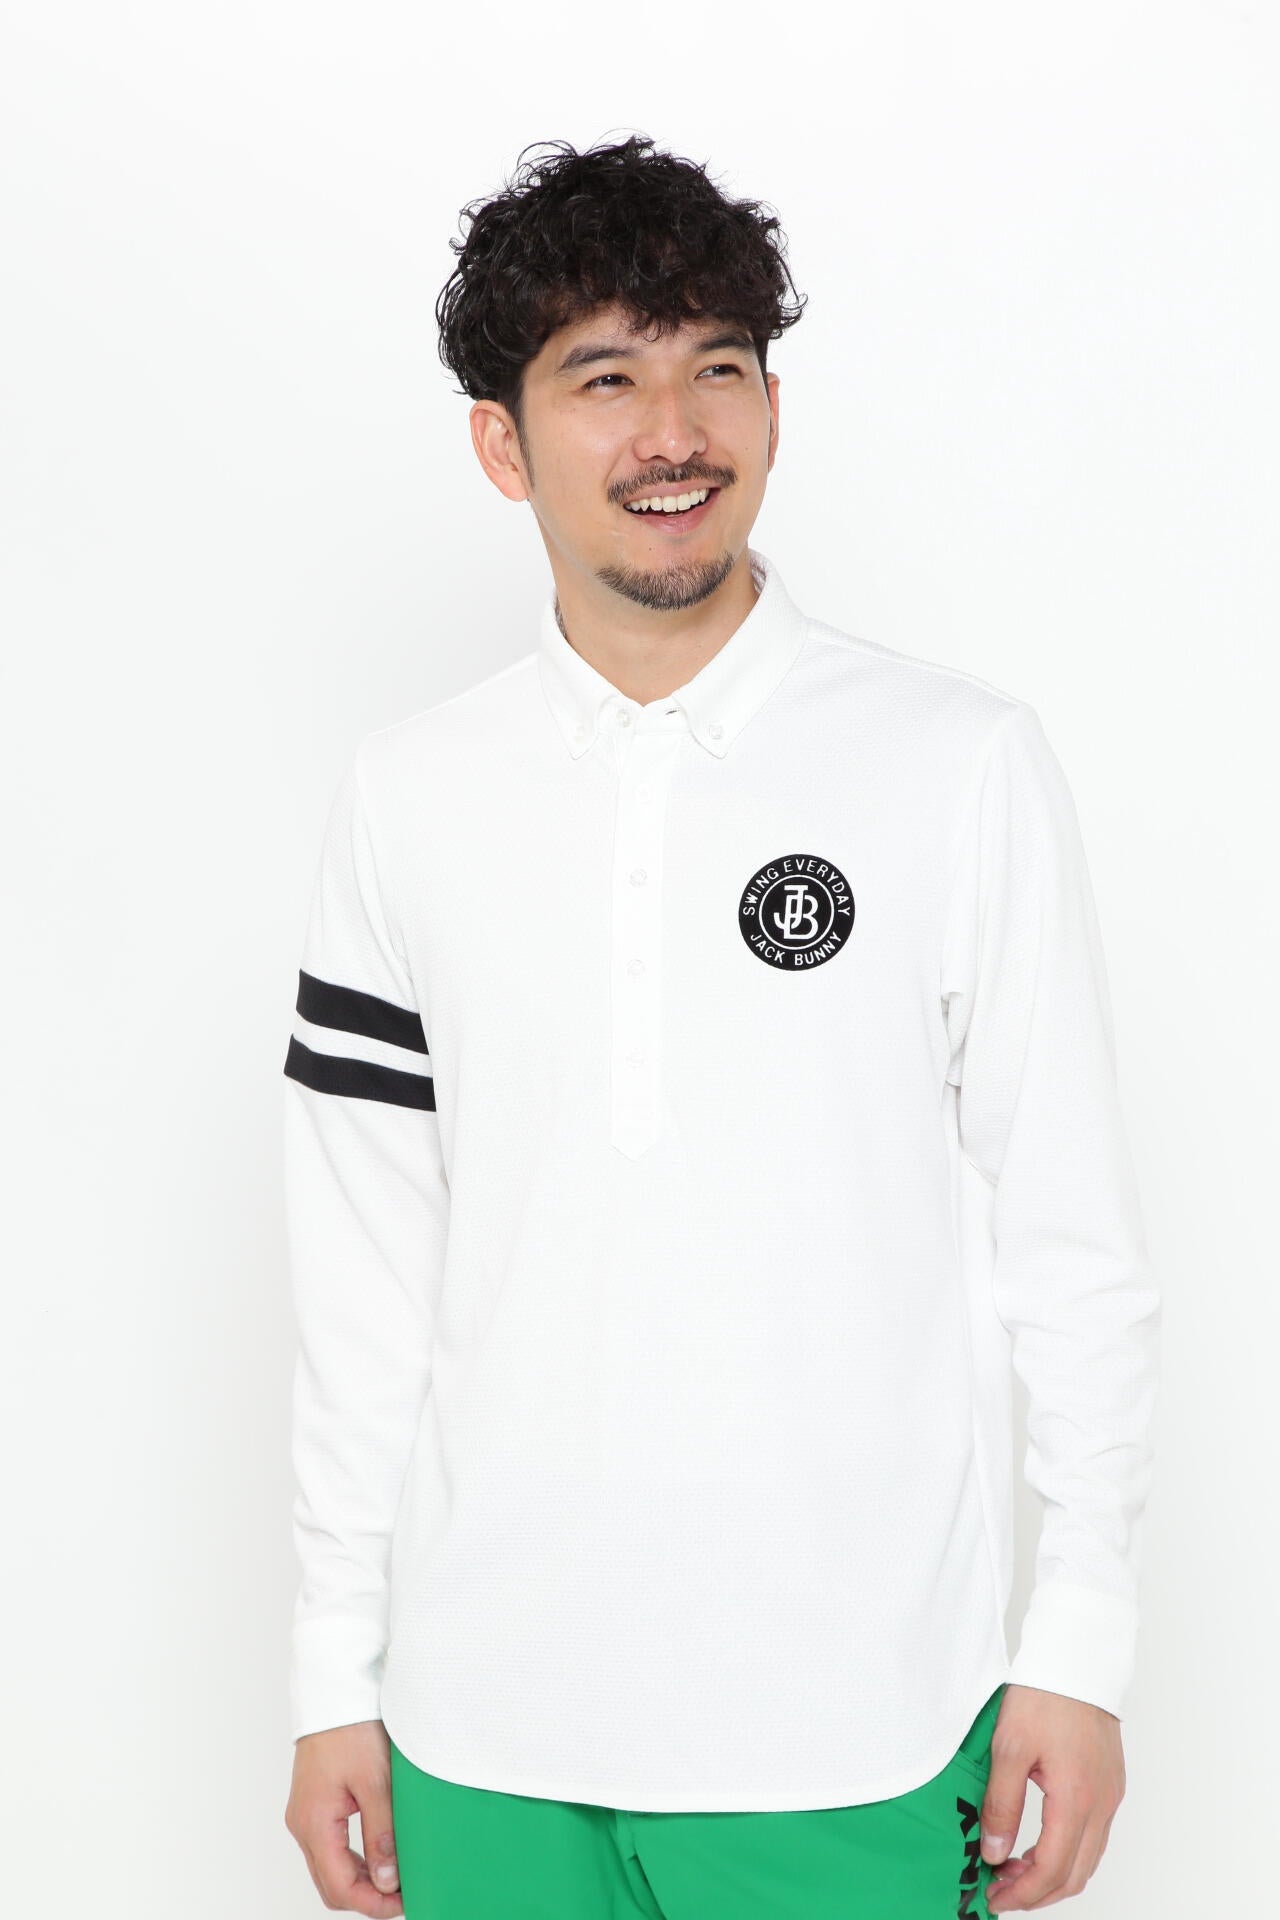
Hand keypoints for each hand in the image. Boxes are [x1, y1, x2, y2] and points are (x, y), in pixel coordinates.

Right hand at [285, 1719, 402, 1914]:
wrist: (334, 1688)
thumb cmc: (352, 1727)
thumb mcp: (375, 1781)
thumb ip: (381, 1833)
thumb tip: (388, 1881)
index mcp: (314, 1822)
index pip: (340, 1886)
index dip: (373, 1903)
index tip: (404, 1904)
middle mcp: (303, 1823)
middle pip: (331, 1884)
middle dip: (367, 1896)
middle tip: (404, 1895)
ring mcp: (306, 1813)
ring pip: (330, 1867)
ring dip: (361, 1879)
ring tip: (398, 1876)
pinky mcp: (314, 1803)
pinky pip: (330, 1846)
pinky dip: (354, 1858)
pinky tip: (379, 1853)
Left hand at [979, 1684, 1125, 1909]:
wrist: (1077, 1658)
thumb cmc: (1044, 1695)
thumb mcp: (1008, 1747)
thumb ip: (1001, 1804)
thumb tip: (993, 1852)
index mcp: (1077, 1798)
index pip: (1053, 1869)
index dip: (1023, 1893)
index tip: (994, 1898)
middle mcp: (1102, 1804)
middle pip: (1075, 1874)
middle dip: (1037, 1893)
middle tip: (1001, 1892)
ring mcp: (1110, 1795)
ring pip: (1087, 1859)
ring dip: (1053, 1874)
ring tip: (1013, 1870)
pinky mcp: (1110, 1784)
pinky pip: (1093, 1836)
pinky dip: (1067, 1852)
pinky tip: (1039, 1844)